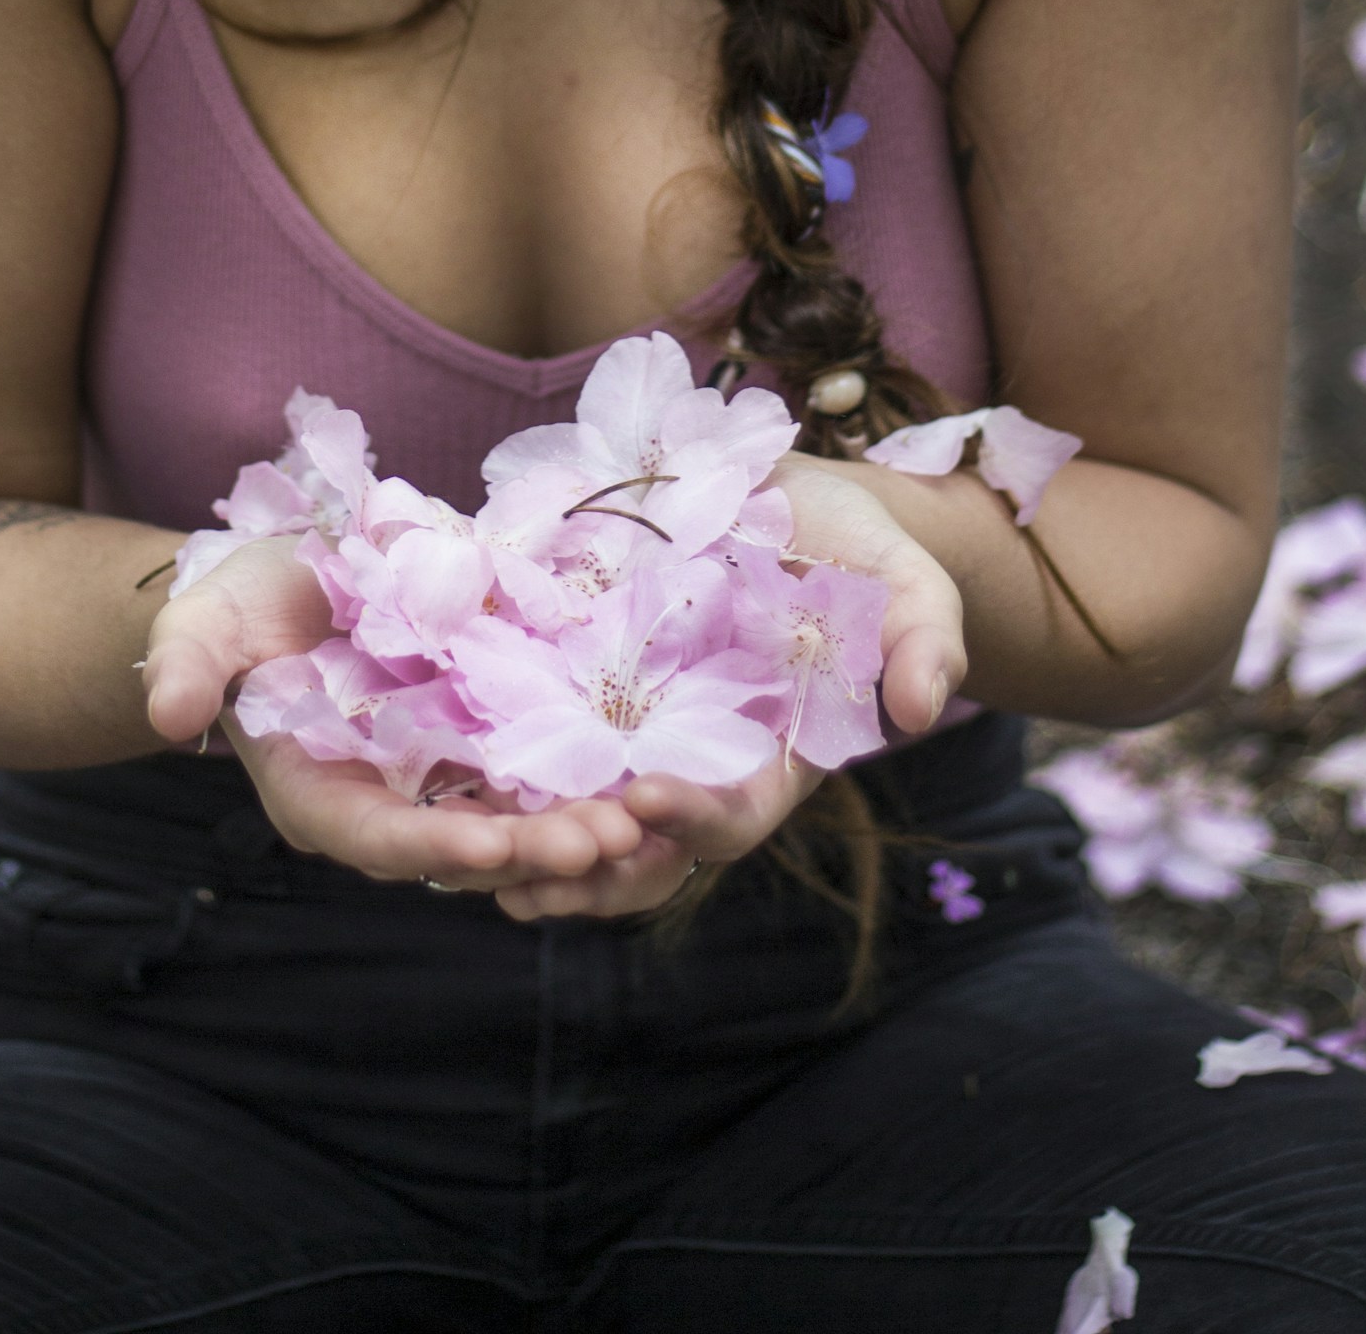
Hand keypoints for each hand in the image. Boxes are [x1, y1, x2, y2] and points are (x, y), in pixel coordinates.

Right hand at [143, 536, 644, 895]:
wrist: (287, 582)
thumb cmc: (238, 608)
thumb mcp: (202, 625)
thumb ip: (185, 665)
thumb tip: (167, 714)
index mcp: (320, 796)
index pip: (376, 838)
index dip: (431, 848)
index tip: (488, 849)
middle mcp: (390, 805)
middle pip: (464, 846)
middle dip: (534, 851)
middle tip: (607, 841)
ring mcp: (443, 779)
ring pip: (517, 822)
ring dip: (580, 827)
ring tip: (649, 822)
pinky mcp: (485, 741)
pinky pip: (541, 775)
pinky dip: (591, 782)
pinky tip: (653, 778)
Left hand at [494, 459, 968, 923]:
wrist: (794, 499)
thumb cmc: (862, 551)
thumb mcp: (908, 584)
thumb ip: (924, 640)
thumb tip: (918, 707)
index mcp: (775, 760)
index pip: (733, 816)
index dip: (692, 819)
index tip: (646, 797)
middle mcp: (697, 762)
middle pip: (642, 848)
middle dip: (590, 866)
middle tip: (530, 862)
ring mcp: (636, 730)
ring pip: (579, 817)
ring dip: (530, 846)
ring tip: (472, 860)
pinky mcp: (584, 684)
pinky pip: (536, 745)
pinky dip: (496, 775)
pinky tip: (441, 782)